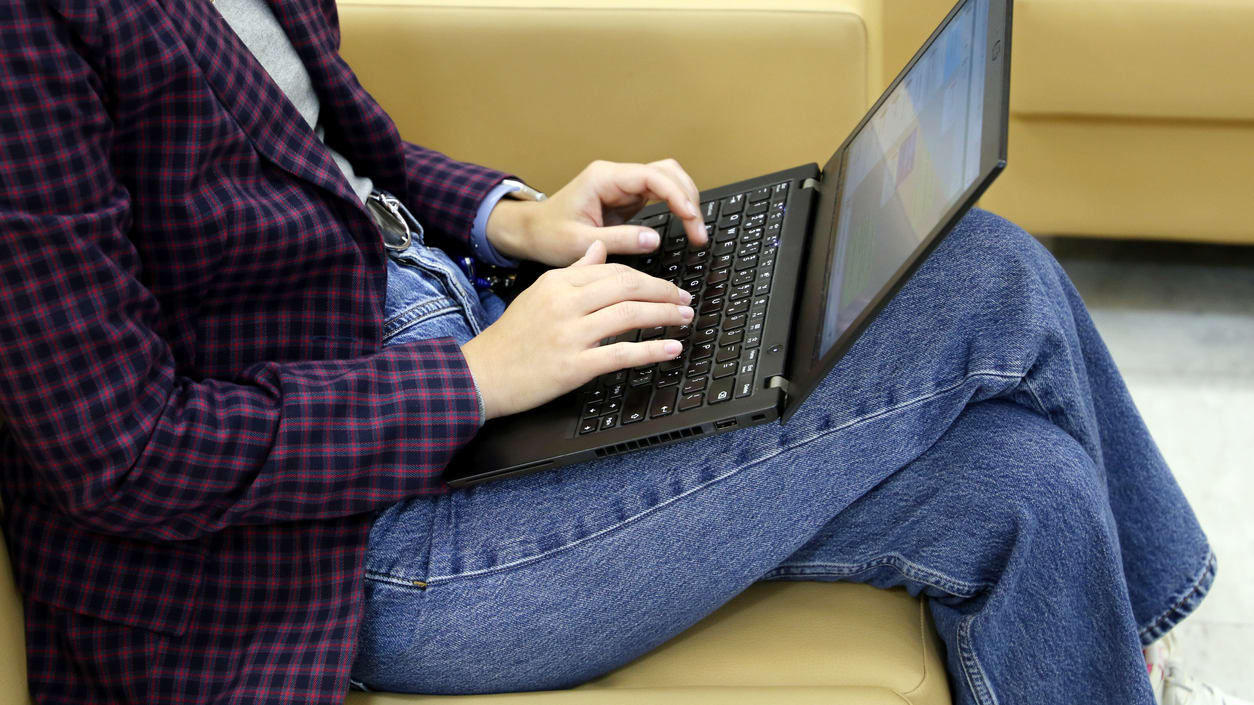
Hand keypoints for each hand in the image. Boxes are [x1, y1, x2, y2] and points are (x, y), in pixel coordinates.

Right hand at [460, 240, 693, 419]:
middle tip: (684, 299)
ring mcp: (570, 335)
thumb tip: (599, 249)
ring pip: (629, 315)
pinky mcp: (574, 366)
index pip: (613, 270)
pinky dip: (651, 351)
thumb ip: (572, 272)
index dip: (647, 277)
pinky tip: (670, 349)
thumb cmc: (511, 337)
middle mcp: (565, 304)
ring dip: (664, 316)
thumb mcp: (539, 294)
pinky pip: (621, 354)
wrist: (482, 373)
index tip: (666, 286)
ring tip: (684, 318)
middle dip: (663, 292)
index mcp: (558, 283)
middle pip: (627, 287)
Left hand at [486, 159, 707, 266]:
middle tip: (699, 232)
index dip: (677, 195)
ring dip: (686, 200)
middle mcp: (616, 176)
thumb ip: (618, 240)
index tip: (692, 218)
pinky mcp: (628, 198)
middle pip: (667, 172)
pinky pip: (661, 195)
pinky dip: (677, 208)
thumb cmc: (548, 234)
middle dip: (688, 197)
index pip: (651, 177)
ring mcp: (624, 186)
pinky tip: (685, 227)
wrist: (531, 232)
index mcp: (603, 178)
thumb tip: (653, 239)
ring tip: (696, 231)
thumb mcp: (579, 243)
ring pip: (668, 180)